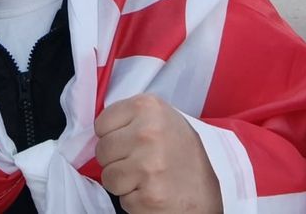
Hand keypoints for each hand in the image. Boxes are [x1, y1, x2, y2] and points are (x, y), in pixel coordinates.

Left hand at [94, 94, 221, 212]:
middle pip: (102, 150)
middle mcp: (148, 132)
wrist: (205, 194)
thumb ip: (133, 118)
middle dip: (115, 161)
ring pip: (108, 176)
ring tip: (146, 178)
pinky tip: (152, 191)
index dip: (112, 136)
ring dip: (123, 182)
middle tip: (140, 163)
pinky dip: (133, 199)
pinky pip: (121, 198)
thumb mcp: (163, 120)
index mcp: (149, 107)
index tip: (130, 142)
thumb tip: (100, 128)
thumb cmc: (182, 156)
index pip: (102, 123)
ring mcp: (148, 164)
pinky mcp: (149, 195)